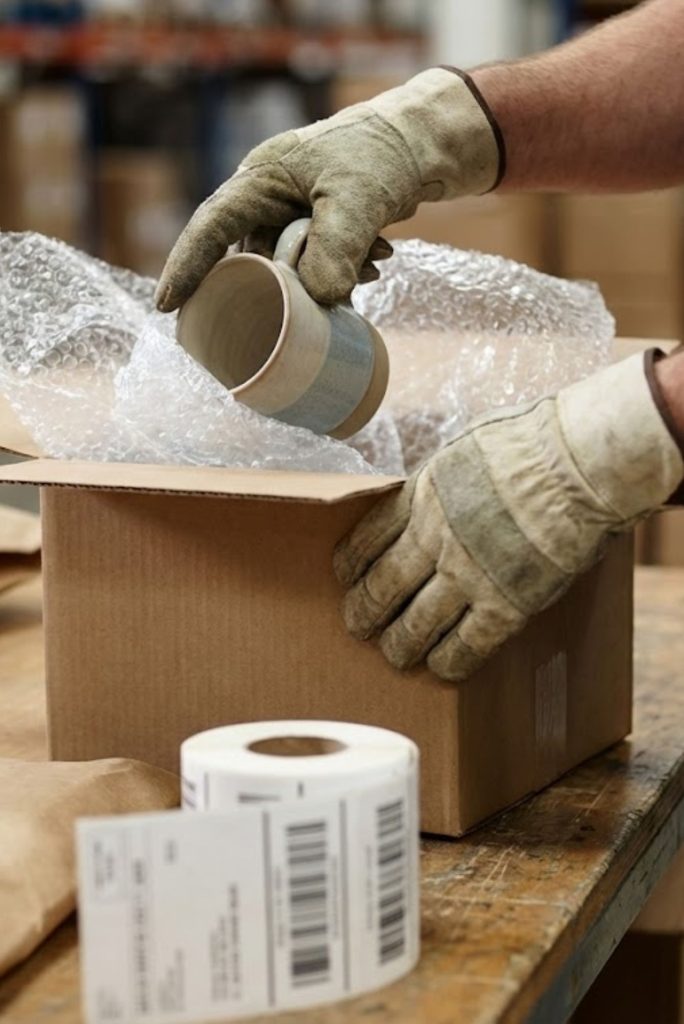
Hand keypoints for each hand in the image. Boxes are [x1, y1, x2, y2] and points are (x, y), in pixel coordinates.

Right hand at [156, 68, 501, 311]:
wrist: (424, 143)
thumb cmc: (383, 154)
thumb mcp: (359, 198)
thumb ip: (336, 247)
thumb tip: (320, 299)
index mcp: (261, 179)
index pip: (211, 225)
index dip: (188, 267)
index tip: (168, 306)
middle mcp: (267, 199)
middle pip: (253, 258)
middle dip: (284, 285)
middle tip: (312, 305)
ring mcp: (291, 217)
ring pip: (288, 269)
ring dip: (324, 280)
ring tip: (370, 264)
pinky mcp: (316, 232)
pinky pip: (314, 268)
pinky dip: (341, 275)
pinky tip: (376, 263)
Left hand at [334, 353, 682, 681]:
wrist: (580, 463)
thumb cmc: (534, 442)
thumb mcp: (466, 447)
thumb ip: (443, 478)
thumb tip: (432, 491)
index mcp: (423, 494)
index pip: (368, 539)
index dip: (352, 564)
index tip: (346, 577)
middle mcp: (435, 538)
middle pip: (382, 587)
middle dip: (364, 612)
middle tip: (357, 626)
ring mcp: (468, 575)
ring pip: (415, 625)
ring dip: (399, 644)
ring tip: (394, 654)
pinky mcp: (506, 605)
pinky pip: (466, 646)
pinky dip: (448, 660)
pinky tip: (442, 665)